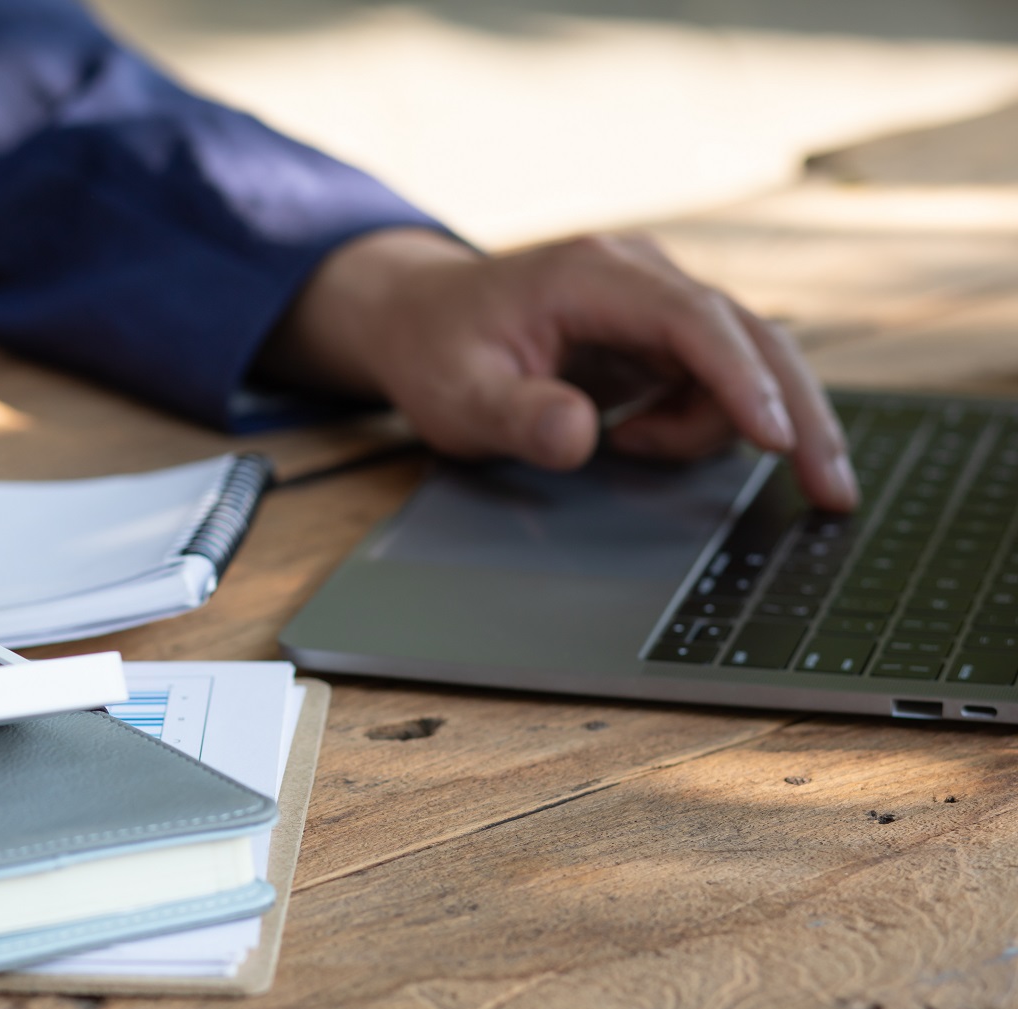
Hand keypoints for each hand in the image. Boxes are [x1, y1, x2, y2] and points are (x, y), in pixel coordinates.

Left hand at [264, 228, 858, 510]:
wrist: (418, 315)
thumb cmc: (436, 348)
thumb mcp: (454, 395)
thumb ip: (514, 416)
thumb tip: (580, 436)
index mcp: (591, 274)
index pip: (692, 321)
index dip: (739, 380)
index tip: (775, 439)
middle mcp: (640, 275)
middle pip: (751, 337)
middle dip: (796, 415)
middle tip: (831, 492)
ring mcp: (658, 302)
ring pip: (744, 364)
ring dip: (723, 426)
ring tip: (633, 447)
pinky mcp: (663, 334)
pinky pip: (714, 383)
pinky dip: (700, 423)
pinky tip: (636, 438)